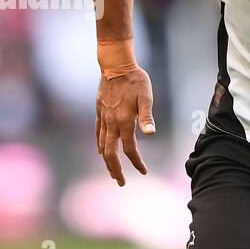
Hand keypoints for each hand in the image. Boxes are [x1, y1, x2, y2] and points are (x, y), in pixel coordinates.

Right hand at [95, 67, 155, 186]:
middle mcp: (112, 123)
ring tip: (112, 171)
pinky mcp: (99, 112)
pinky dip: (99, 145)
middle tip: (120, 183)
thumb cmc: (135, 80)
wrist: (115, 65)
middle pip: (111, 153)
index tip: (143, 171)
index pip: (130, 149)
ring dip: (107, 161)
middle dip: (115, 170)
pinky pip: (97, 133)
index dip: (137, 162)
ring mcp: (103, 118)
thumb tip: (151, 134)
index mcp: (125, 121)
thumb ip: (147, 116)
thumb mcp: (146, 96)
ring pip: (102, 146)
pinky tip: (100, 151)